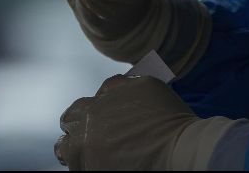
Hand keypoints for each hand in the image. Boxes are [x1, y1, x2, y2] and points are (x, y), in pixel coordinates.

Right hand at [56, 75, 236, 169]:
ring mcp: (112, 96)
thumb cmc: (150, 170)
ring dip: (99, 108)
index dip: (73, 153)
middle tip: (96, 137)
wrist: (185, 154)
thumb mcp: (107, 170)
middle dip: (78, 127)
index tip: (85, 158)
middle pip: (70, 117)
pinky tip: (134, 103)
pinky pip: (123, 84)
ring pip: (94, 97)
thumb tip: (90, 158)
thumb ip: (91, 161)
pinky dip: (125, 94)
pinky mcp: (137, 84)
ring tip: (116, 119)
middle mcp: (90, 115)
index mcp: (81, 144)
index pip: (63, 147)